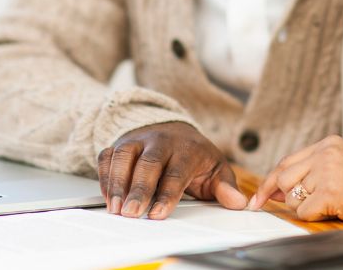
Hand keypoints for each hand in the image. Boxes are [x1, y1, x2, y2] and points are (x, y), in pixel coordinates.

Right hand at [96, 121, 246, 218]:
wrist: (175, 129)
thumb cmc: (195, 155)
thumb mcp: (216, 168)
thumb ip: (225, 187)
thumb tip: (238, 202)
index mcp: (187, 148)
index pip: (176, 171)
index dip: (167, 193)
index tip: (158, 213)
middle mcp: (161, 140)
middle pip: (148, 162)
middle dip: (138, 189)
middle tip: (132, 213)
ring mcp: (138, 140)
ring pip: (124, 155)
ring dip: (117, 182)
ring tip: (115, 208)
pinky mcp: (120, 143)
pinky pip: (107, 156)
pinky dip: (104, 175)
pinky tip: (107, 196)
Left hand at [247, 135, 342, 223]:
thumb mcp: (339, 168)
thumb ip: (309, 172)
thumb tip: (274, 190)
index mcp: (328, 143)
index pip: (286, 161)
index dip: (270, 182)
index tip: (259, 198)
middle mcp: (326, 152)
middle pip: (283, 177)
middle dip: (286, 196)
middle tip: (307, 204)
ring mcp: (327, 170)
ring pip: (291, 196)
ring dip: (305, 207)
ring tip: (330, 203)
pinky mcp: (330, 191)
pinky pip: (304, 211)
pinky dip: (314, 216)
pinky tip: (334, 210)